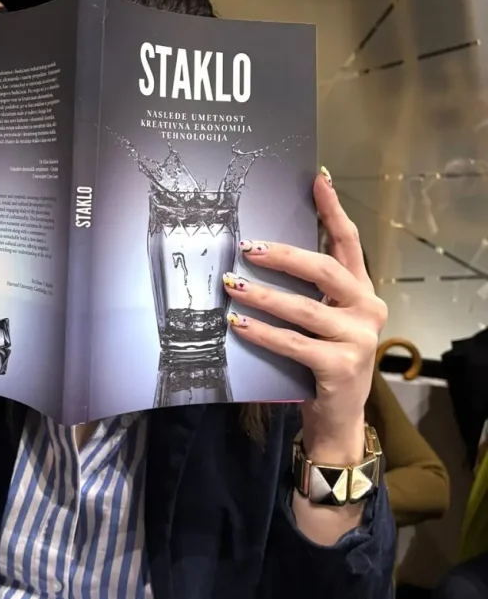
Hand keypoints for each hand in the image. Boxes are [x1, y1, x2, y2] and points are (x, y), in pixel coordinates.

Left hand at [224, 168, 386, 462]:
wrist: (337, 419)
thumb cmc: (321, 363)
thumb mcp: (321, 322)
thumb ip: (308, 292)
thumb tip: (261, 253)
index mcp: (362, 292)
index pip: (349, 243)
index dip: (332, 210)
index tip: (317, 179)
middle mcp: (367, 309)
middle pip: (325, 270)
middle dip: (284, 255)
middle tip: (248, 246)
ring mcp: (357, 339)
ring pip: (304, 308)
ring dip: (263, 295)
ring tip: (231, 285)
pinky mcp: (340, 366)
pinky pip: (293, 342)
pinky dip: (262, 333)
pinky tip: (238, 324)